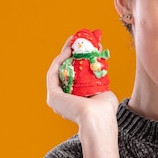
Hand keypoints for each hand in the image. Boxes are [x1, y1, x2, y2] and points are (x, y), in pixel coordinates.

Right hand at [46, 36, 123, 157]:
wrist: (98, 118)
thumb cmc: (105, 109)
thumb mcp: (103, 92)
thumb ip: (99, 83)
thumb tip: (102, 70)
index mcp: (73, 101)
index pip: (73, 76)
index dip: (78, 60)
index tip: (85, 47)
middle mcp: (62, 100)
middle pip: (64, 71)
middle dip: (70, 53)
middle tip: (77, 39)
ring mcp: (56, 98)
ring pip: (58, 70)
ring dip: (64, 53)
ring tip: (73, 40)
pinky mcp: (52, 95)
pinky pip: (54, 72)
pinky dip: (60, 60)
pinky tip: (68, 50)